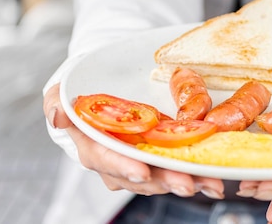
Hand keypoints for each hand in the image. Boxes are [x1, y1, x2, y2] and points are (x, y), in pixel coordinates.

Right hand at [43, 83, 224, 198]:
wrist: (99, 89)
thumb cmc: (78, 94)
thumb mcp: (61, 93)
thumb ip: (57, 103)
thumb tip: (59, 114)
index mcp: (92, 148)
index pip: (106, 160)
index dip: (123, 167)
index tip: (142, 172)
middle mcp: (117, 162)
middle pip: (141, 176)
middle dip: (165, 181)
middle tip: (188, 183)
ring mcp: (140, 162)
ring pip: (163, 177)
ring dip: (187, 181)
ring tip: (210, 183)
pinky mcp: (159, 156)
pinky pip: (177, 167)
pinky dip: (197, 172)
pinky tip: (214, 177)